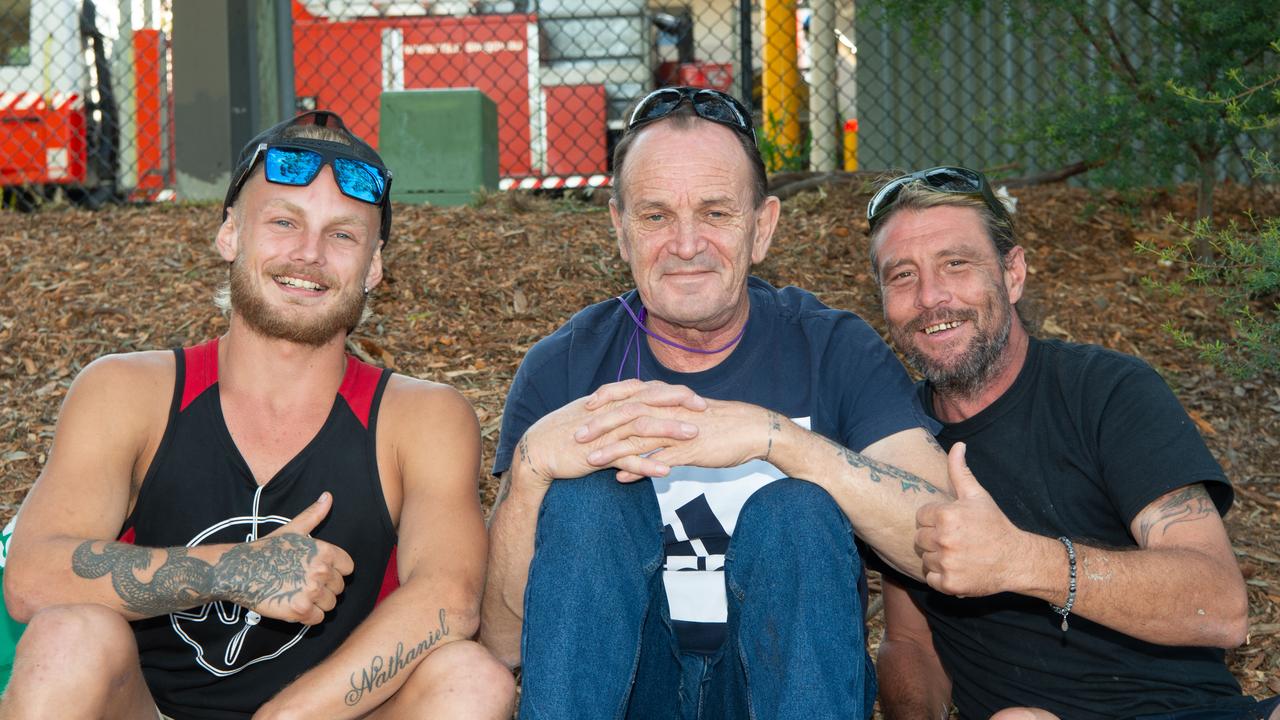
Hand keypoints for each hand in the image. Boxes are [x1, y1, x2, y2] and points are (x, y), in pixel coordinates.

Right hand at [211, 492, 354, 624]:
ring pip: (330, 604)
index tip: (317, 572)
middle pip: (339, 588)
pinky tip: (293, 605)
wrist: (238, 570)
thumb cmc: (267, 549)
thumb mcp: (293, 529)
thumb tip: (328, 496)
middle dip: (324, 588)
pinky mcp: (299, 610)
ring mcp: (310, 591)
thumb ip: (314, 515)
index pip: (348, 567)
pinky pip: (317, 619)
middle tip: (302, 583)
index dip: (335, 571)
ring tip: (297, 594)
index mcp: (324, 551)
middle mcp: (321, 570)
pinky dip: (307, 617)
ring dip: (316, 604)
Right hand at [513, 380, 707, 485]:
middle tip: (705, 409)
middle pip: (649, 402)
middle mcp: (611, 412)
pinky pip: (626, 458)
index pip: (648, 391)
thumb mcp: (595, 414)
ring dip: (669, 430)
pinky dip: (646, 464)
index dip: (673, 393)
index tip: (697, 398)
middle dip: (679, 404)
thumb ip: (617, 407)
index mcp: (611, 401)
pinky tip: (666, 471)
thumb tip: (638, 404)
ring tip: (693, 434)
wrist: (538, 450)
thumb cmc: (566, 432)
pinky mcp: (598, 455)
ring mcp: (605, 433)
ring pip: (641, 427)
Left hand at [579, 396, 777, 482]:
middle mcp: (669, 411)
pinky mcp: (690, 449)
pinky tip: (620, 478)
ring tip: (591, 459)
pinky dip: (638, 469)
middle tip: (576, 436)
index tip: (584, 408)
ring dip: (612, 448)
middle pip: (627, 414)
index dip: (606, 399)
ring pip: (639, 437)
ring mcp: (679, 430)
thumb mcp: (689, 415)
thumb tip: (646, 425)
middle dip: (599, 425)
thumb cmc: (721, 422)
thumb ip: (665, 419)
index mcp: (668, 399)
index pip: (630, 394)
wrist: (754, 429)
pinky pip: (659, 460)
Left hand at [914, 443, 1023, 596]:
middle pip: (919, 538)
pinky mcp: (949, 584)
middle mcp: (944, 540)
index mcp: (947, 515)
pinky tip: (958, 569)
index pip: (921, 516)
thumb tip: (958, 445)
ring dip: (937, 558)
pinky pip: (930, 579)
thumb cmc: (994, 524)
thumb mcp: (977, 495)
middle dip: (934, 538)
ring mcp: (946, 563)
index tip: (952, 523)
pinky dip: (941, 577)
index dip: (935, 519)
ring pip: (924, 558)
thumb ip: (960, 471)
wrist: (1015, 559)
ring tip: (958, 554)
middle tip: (955, 539)